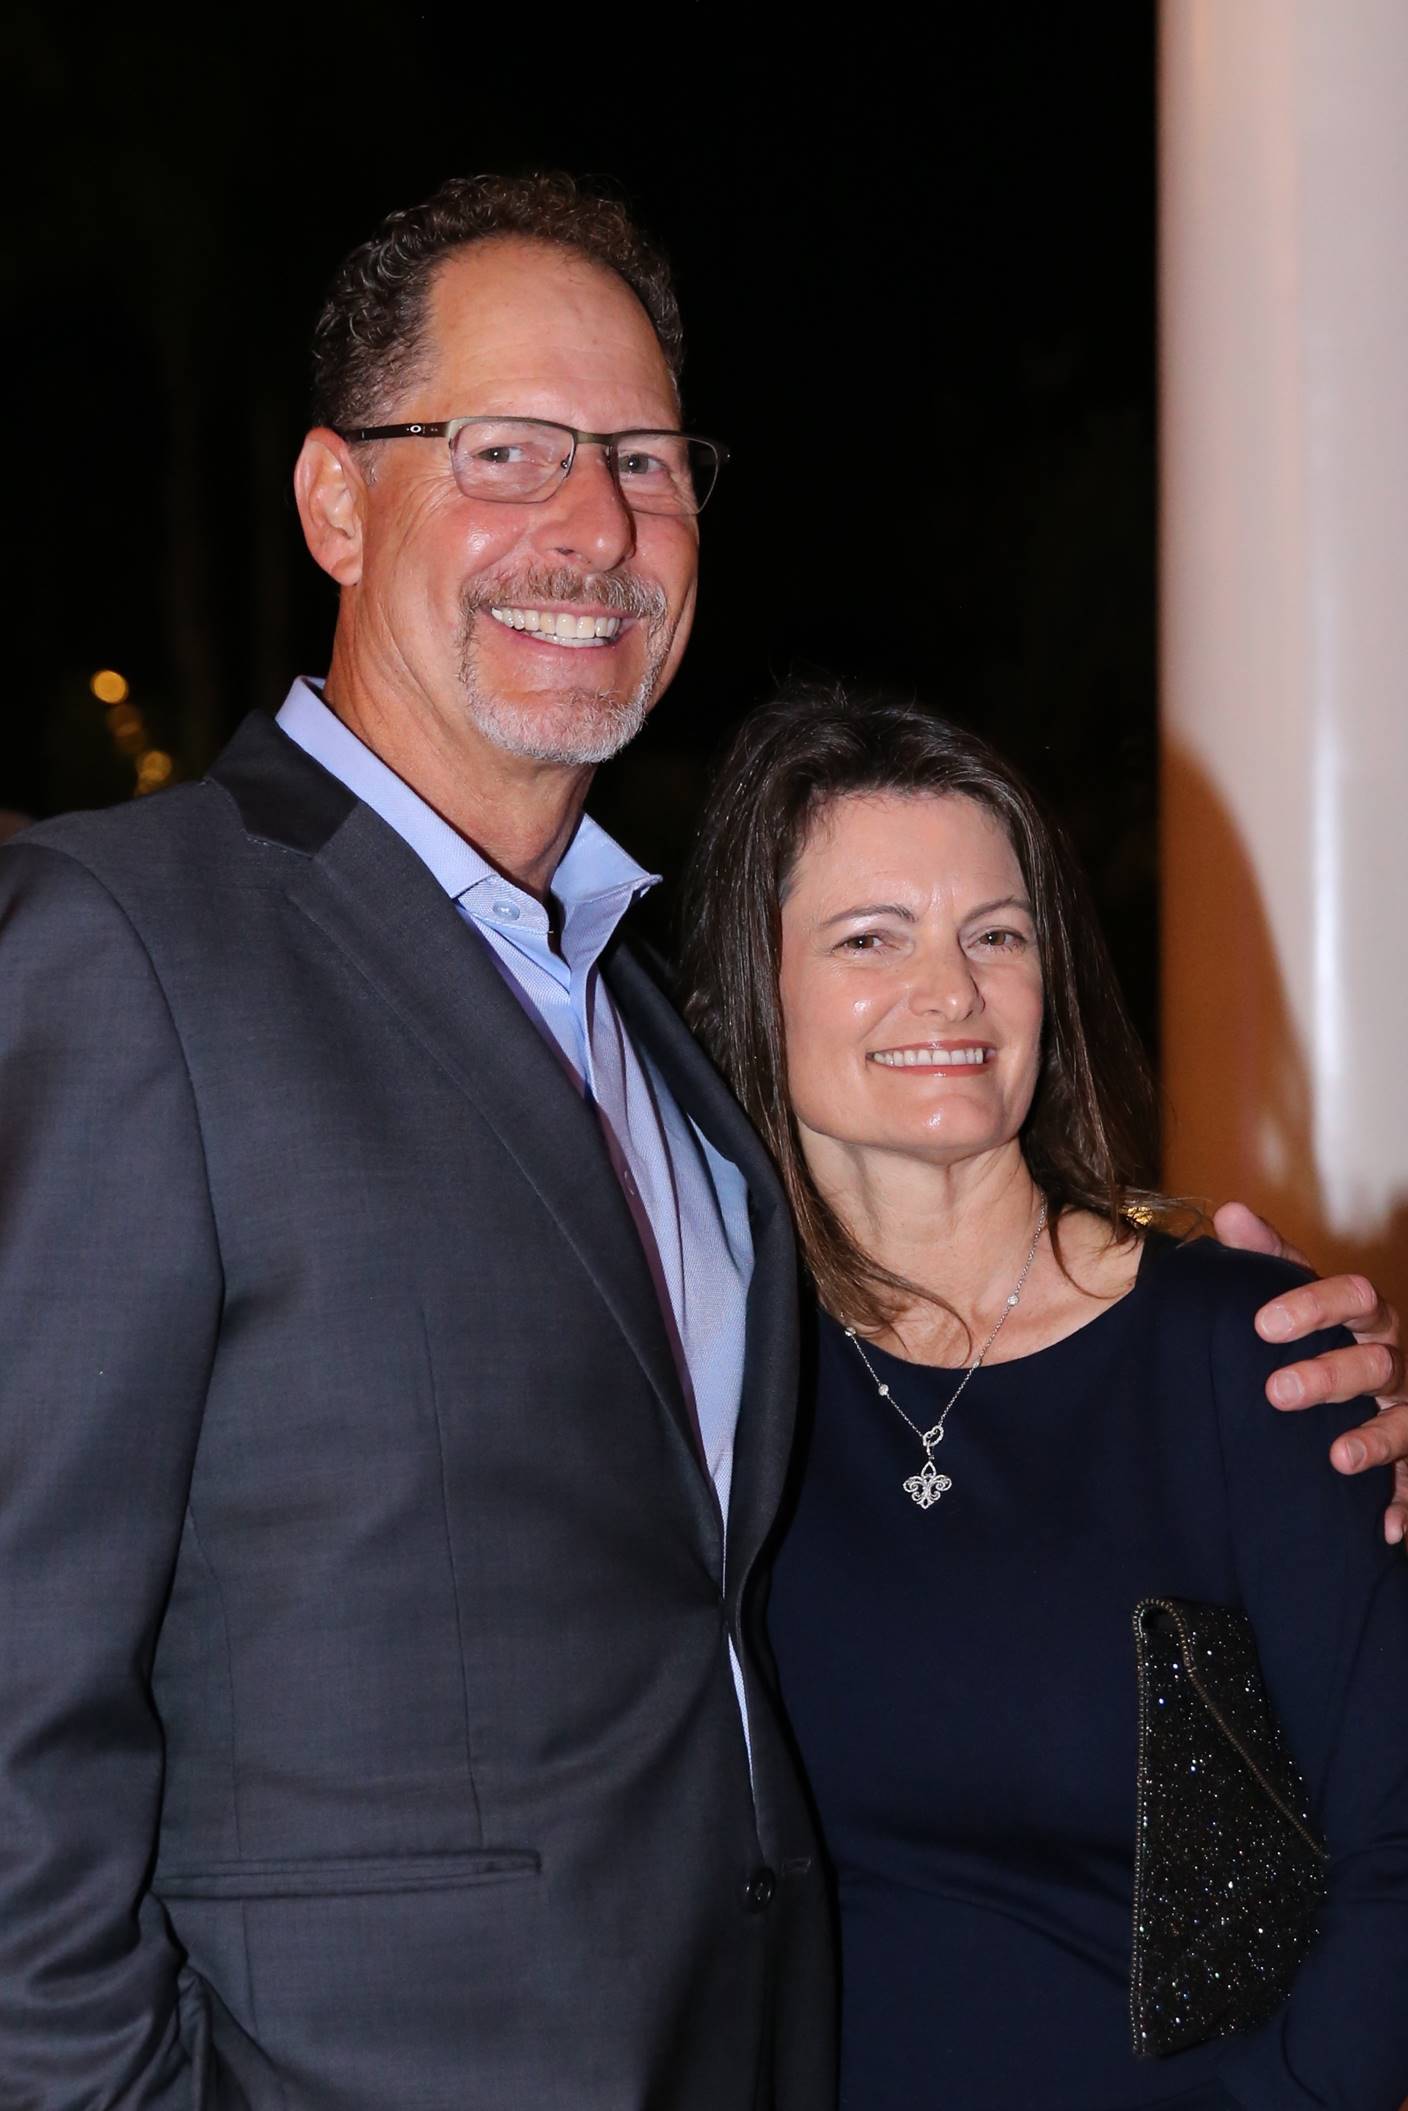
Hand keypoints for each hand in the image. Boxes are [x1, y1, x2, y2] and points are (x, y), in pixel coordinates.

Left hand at [1214, 1202, 1407, 1544]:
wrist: (1337, 1395)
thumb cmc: (1313, 1337)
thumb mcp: (1289, 1295)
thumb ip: (1267, 1256)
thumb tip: (1230, 1212)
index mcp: (1367, 1318)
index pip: (1354, 1298)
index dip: (1313, 1307)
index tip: (1262, 1324)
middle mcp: (1394, 1362)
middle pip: (1377, 1362)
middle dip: (1331, 1376)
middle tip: (1277, 1392)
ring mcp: (1407, 1413)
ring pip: (1406, 1424)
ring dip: (1375, 1441)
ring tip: (1336, 1459)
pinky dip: (1404, 1505)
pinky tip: (1384, 1528)